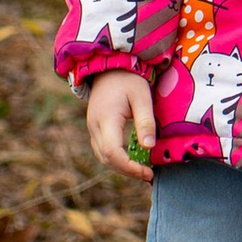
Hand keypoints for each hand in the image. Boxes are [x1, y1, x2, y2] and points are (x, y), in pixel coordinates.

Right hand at [84, 69, 156, 183]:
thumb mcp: (142, 97)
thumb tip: (149, 147)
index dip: (129, 167)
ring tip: (142, 170)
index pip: (112, 152)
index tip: (148, 172)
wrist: (109, 66)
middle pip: (106, 158)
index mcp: (106, 119)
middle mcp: (94, 126)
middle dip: (127, 170)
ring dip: (121, 167)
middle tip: (148, 175)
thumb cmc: (129, 79)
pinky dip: (116, 159)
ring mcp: (92, 128)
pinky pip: (102, 150)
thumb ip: (145, 121)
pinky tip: (132, 160)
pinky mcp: (95, 128)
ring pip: (102, 156)